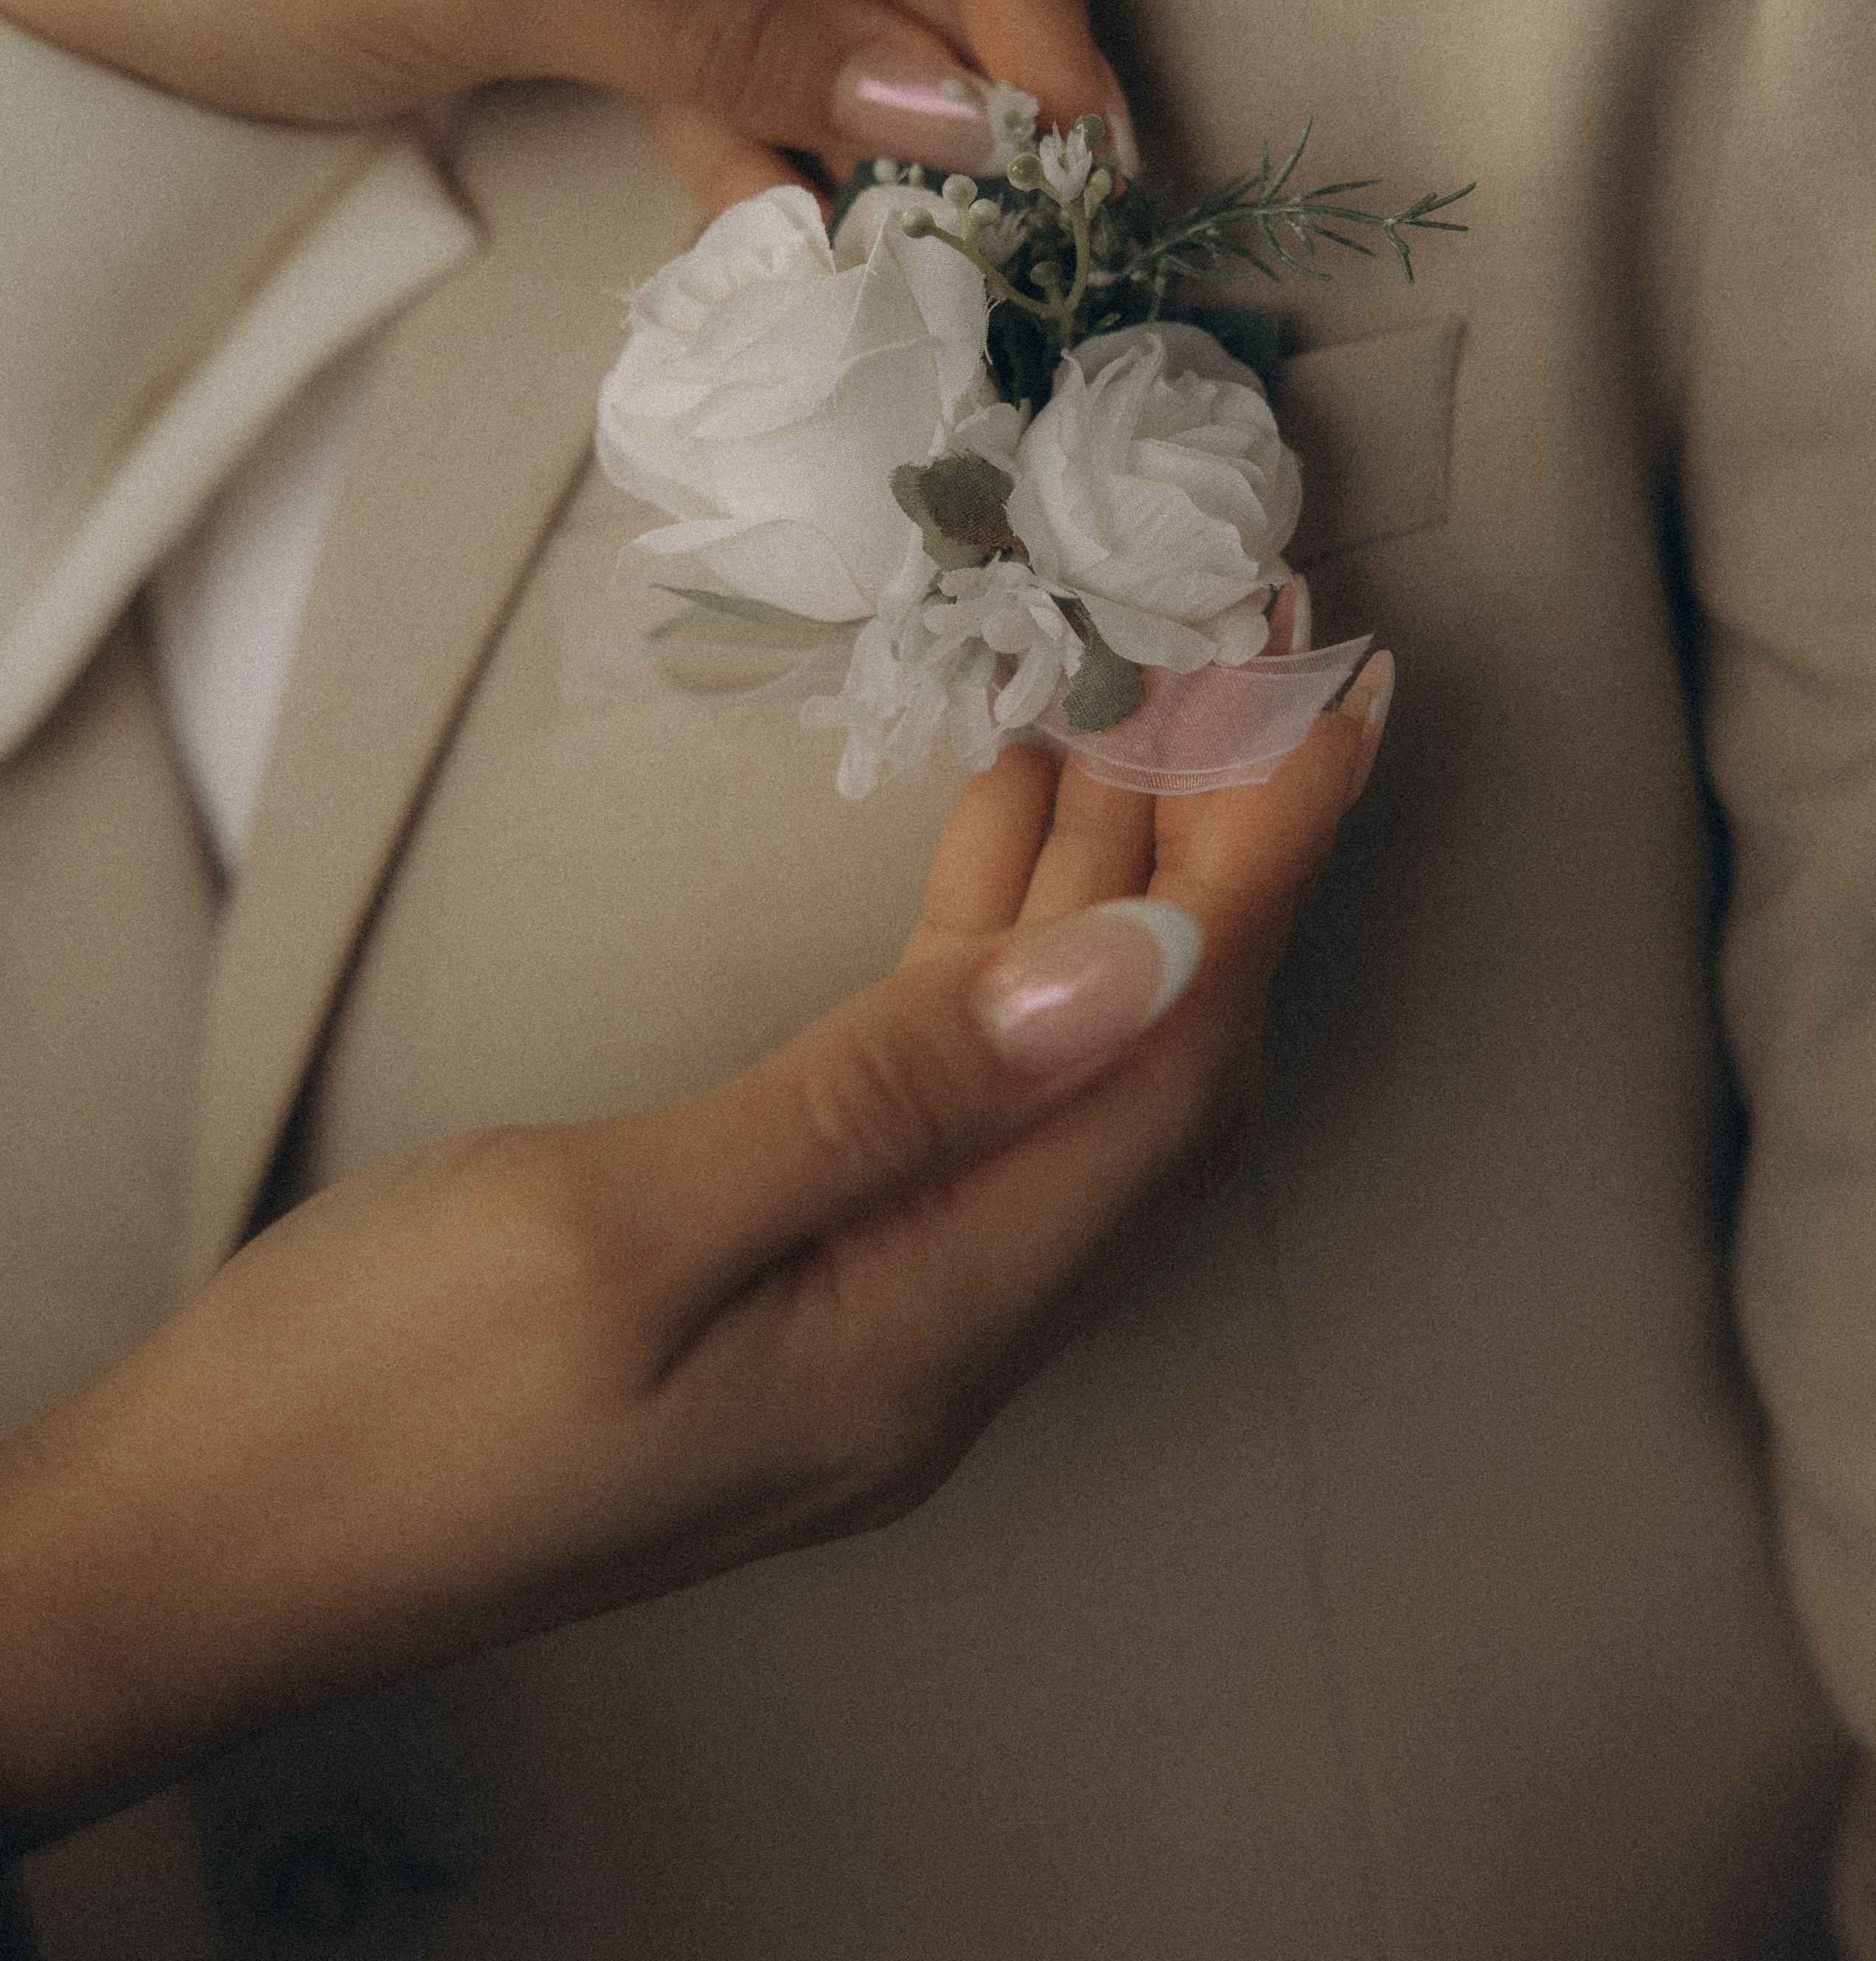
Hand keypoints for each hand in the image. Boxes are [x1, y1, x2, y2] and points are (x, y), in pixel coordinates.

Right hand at [0, 623, 1389, 1852]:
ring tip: (1128, 705)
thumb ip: (890, 1100)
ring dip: (1105, 897)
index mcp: (922, 1346)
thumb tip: (1131, 974)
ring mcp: (865, 1317)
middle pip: (1148, 1079)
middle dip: (1216, 869)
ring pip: (1054, 1079)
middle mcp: (933, 1344)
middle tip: (1239, 671)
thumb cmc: (377, 1401)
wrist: (199, 1550)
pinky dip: (989, 958)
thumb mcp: (625, 1228)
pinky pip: (951, 1100)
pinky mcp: (790, 1280)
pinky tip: (996, 830)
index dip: (1266, 882)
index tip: (1329, 702)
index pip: (1172, 1079)